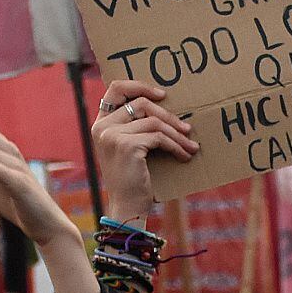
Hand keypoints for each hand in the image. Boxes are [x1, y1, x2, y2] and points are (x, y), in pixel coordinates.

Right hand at [91, 80, 197, 220]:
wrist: (127, 207)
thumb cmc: (132, 180)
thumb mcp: (128, 149)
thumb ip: (134, 128)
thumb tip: (164, 109)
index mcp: (100, 124)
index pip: (115, 89)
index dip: (140, 85)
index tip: (162, 95)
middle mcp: (102, 127)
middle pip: (141, 103)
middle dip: (168, 115)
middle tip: (186, 128)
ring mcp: (113, 135)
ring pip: (153, 121)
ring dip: (176, 133)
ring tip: (191, 145)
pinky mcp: (127, 145)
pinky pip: (159, 137)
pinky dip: (175, 146)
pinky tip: (184, 155)